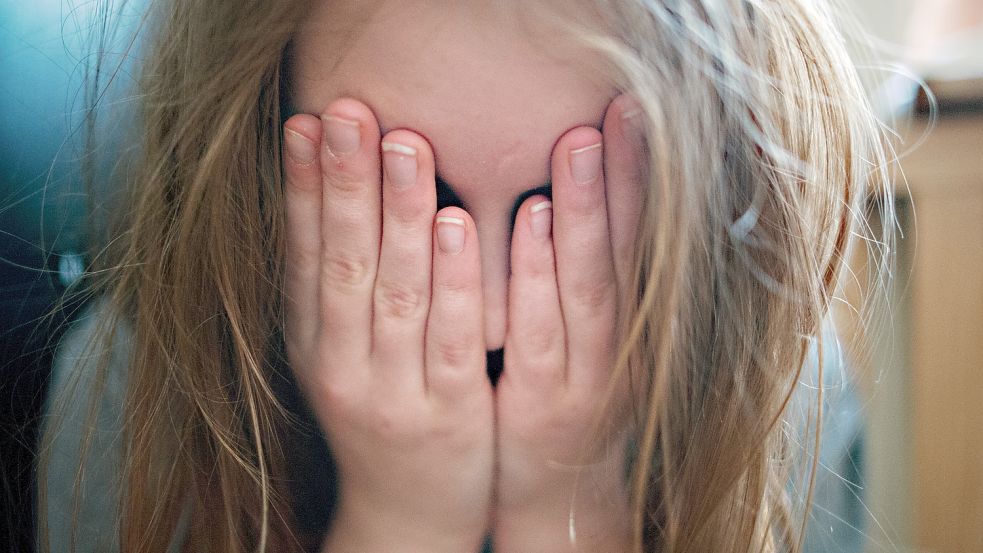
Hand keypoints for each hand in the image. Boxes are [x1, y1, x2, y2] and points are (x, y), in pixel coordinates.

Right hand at [282, 98, 494, 552]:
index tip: (306, 120)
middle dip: (347, 183)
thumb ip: (334, 290)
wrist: (407, 515)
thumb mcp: (338, 357)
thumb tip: (325, 194)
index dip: (303, 187)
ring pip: (396, 293)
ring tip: (405, 146)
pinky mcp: (452, 413)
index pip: (306, 255)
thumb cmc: (380, 416)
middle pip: (346, 263)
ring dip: (400, 217)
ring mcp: (397, 392)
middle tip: (350, 111)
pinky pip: (451, 340)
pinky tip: (455, 226)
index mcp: (314, 345)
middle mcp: (345, 365)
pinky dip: (453, 282)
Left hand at [493, 94, 644, 550]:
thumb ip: (586, 272)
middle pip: (624, 252)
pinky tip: (528, 224)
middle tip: (617, 111)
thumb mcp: (587, 337)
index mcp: (630, 322)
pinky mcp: (541, 403)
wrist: (555, 491)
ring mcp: (584, 376)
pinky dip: (535, 277)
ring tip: (575, 148)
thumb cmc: (564, 395)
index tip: (630, 111)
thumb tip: (569, 189)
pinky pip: (537, 333)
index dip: (638, 175)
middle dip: (621, 180)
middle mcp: (619, 345)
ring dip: (584, 215)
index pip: (638, 238)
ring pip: (588, 286)